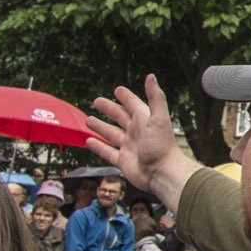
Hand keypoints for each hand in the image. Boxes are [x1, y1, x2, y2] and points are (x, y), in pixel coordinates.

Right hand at [86, 75, 202, 214]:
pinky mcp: (123, 161)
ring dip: (100, 127)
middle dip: (109, 109)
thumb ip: (155, 97)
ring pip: (111, 134)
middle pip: (119, 117)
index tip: (117, 90)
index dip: (126, 97)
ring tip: (88, 120)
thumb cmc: (163, 146)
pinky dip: (98, 147)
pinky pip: (107, 152)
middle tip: (96, 101)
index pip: (133, 104)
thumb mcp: (159, 118)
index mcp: (145, 120)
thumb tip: (151, 76)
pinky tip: (89, 141)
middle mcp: (136, 132)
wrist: (162, 173)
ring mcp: (129, 146)